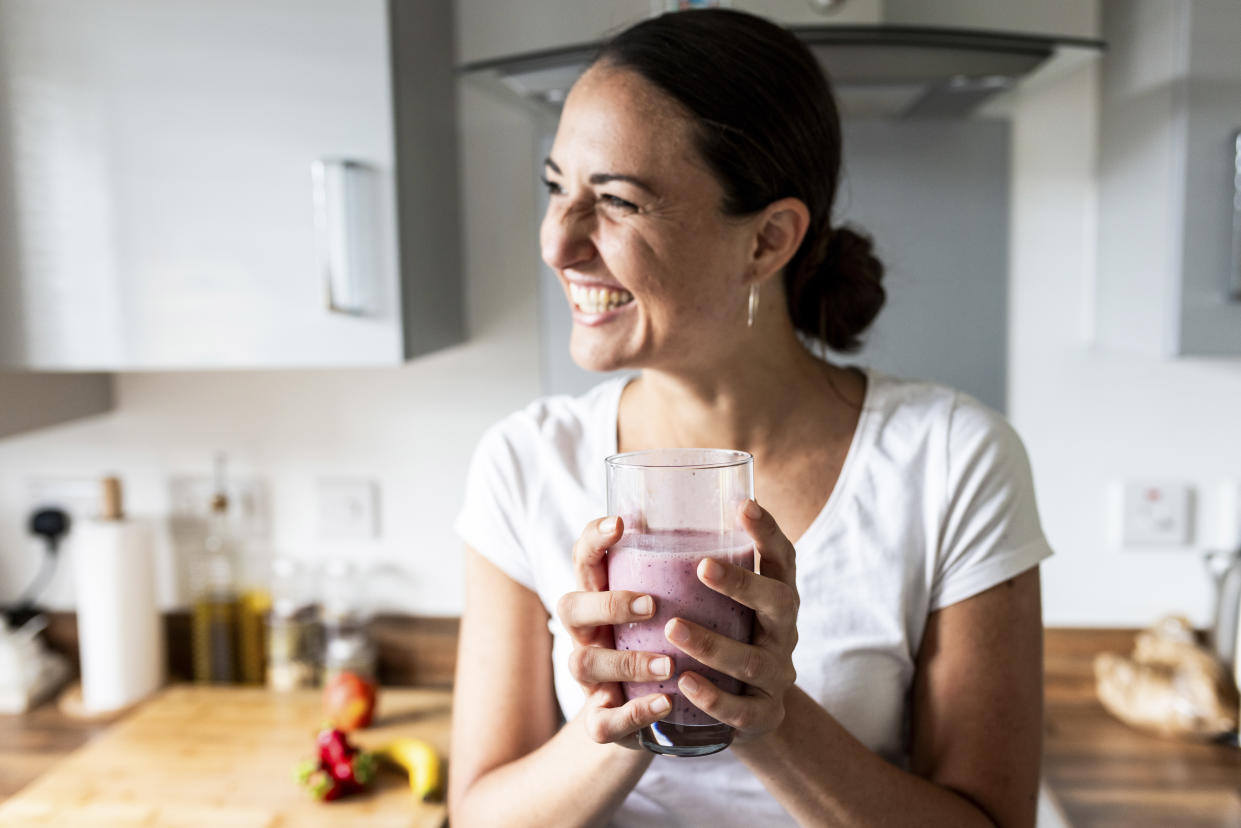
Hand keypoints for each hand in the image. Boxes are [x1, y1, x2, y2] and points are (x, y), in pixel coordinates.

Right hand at [556, 516, 672, 748]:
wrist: (668, 716)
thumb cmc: (676, 641)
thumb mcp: (680, 600)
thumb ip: (695, 565)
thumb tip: (738, 506)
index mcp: (603, 596)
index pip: (584, 559)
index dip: (594, 540)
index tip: (621, 523)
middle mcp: (588, 634)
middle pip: (571, 609)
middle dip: (609, 603)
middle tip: (651, 603)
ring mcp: (591, 678)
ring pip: (584, 664)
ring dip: (627, 661)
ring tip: (668, 662)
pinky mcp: (604, 719)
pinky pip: (606, 721)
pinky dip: (635, 712)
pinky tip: (665, 702)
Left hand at [666, 500, 799, 744]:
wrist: (742, 712)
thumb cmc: (720, 638)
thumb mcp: (718, 604)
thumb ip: (692, 570)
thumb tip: (631, 513)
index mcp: (775, 598)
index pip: (782, 558)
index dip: (768, 532)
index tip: (743, 504)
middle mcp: (783, 633)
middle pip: (780, 604)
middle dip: (743, 583)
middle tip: (702, 566)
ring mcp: (776, 676)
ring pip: (752, 660)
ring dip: (713, 644)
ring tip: (673, 628)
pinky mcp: (762, 716)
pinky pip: (741, 711)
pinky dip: (714, 698)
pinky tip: (686, 683)